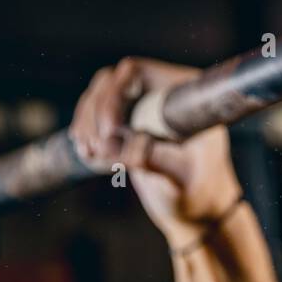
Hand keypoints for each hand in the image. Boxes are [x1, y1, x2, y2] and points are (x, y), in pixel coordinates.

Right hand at [69, 57, 241, 250]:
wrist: (195, 209)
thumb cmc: (196, 192)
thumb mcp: (178, 178)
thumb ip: (156, 162)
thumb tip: (131, 147)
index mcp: (184, 94)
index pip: (136, 72)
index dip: (113, 94)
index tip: (109, 132)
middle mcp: (162, 92)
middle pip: (110, 81)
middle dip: (94, 112)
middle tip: (95, 149)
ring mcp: (144, 106)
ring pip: (98, 97)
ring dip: (85, 123)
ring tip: (89, 154)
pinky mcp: (129, 124)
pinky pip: (95, 116)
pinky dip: (85, 132)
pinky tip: (89, 155)